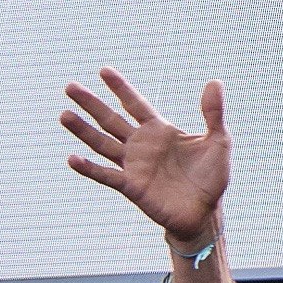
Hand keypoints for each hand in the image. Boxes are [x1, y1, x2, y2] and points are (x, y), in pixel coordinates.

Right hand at [61, 69, 232, 249]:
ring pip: (102, 143)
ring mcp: (133, 165)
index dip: (121, 88)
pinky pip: (106, 175)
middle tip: (70, 87)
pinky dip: (89, 168)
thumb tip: (215, 82)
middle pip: (111, 119)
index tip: (103, 71)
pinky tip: (72, 158)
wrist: (205, 211)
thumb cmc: (212, 176)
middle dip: (91, 103)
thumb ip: (213, 113)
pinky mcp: (131, 186)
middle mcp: (142, 145)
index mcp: (160, 131)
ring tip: (64, 115)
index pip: (136, 104)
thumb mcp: (218, 140)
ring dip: (83, 130)